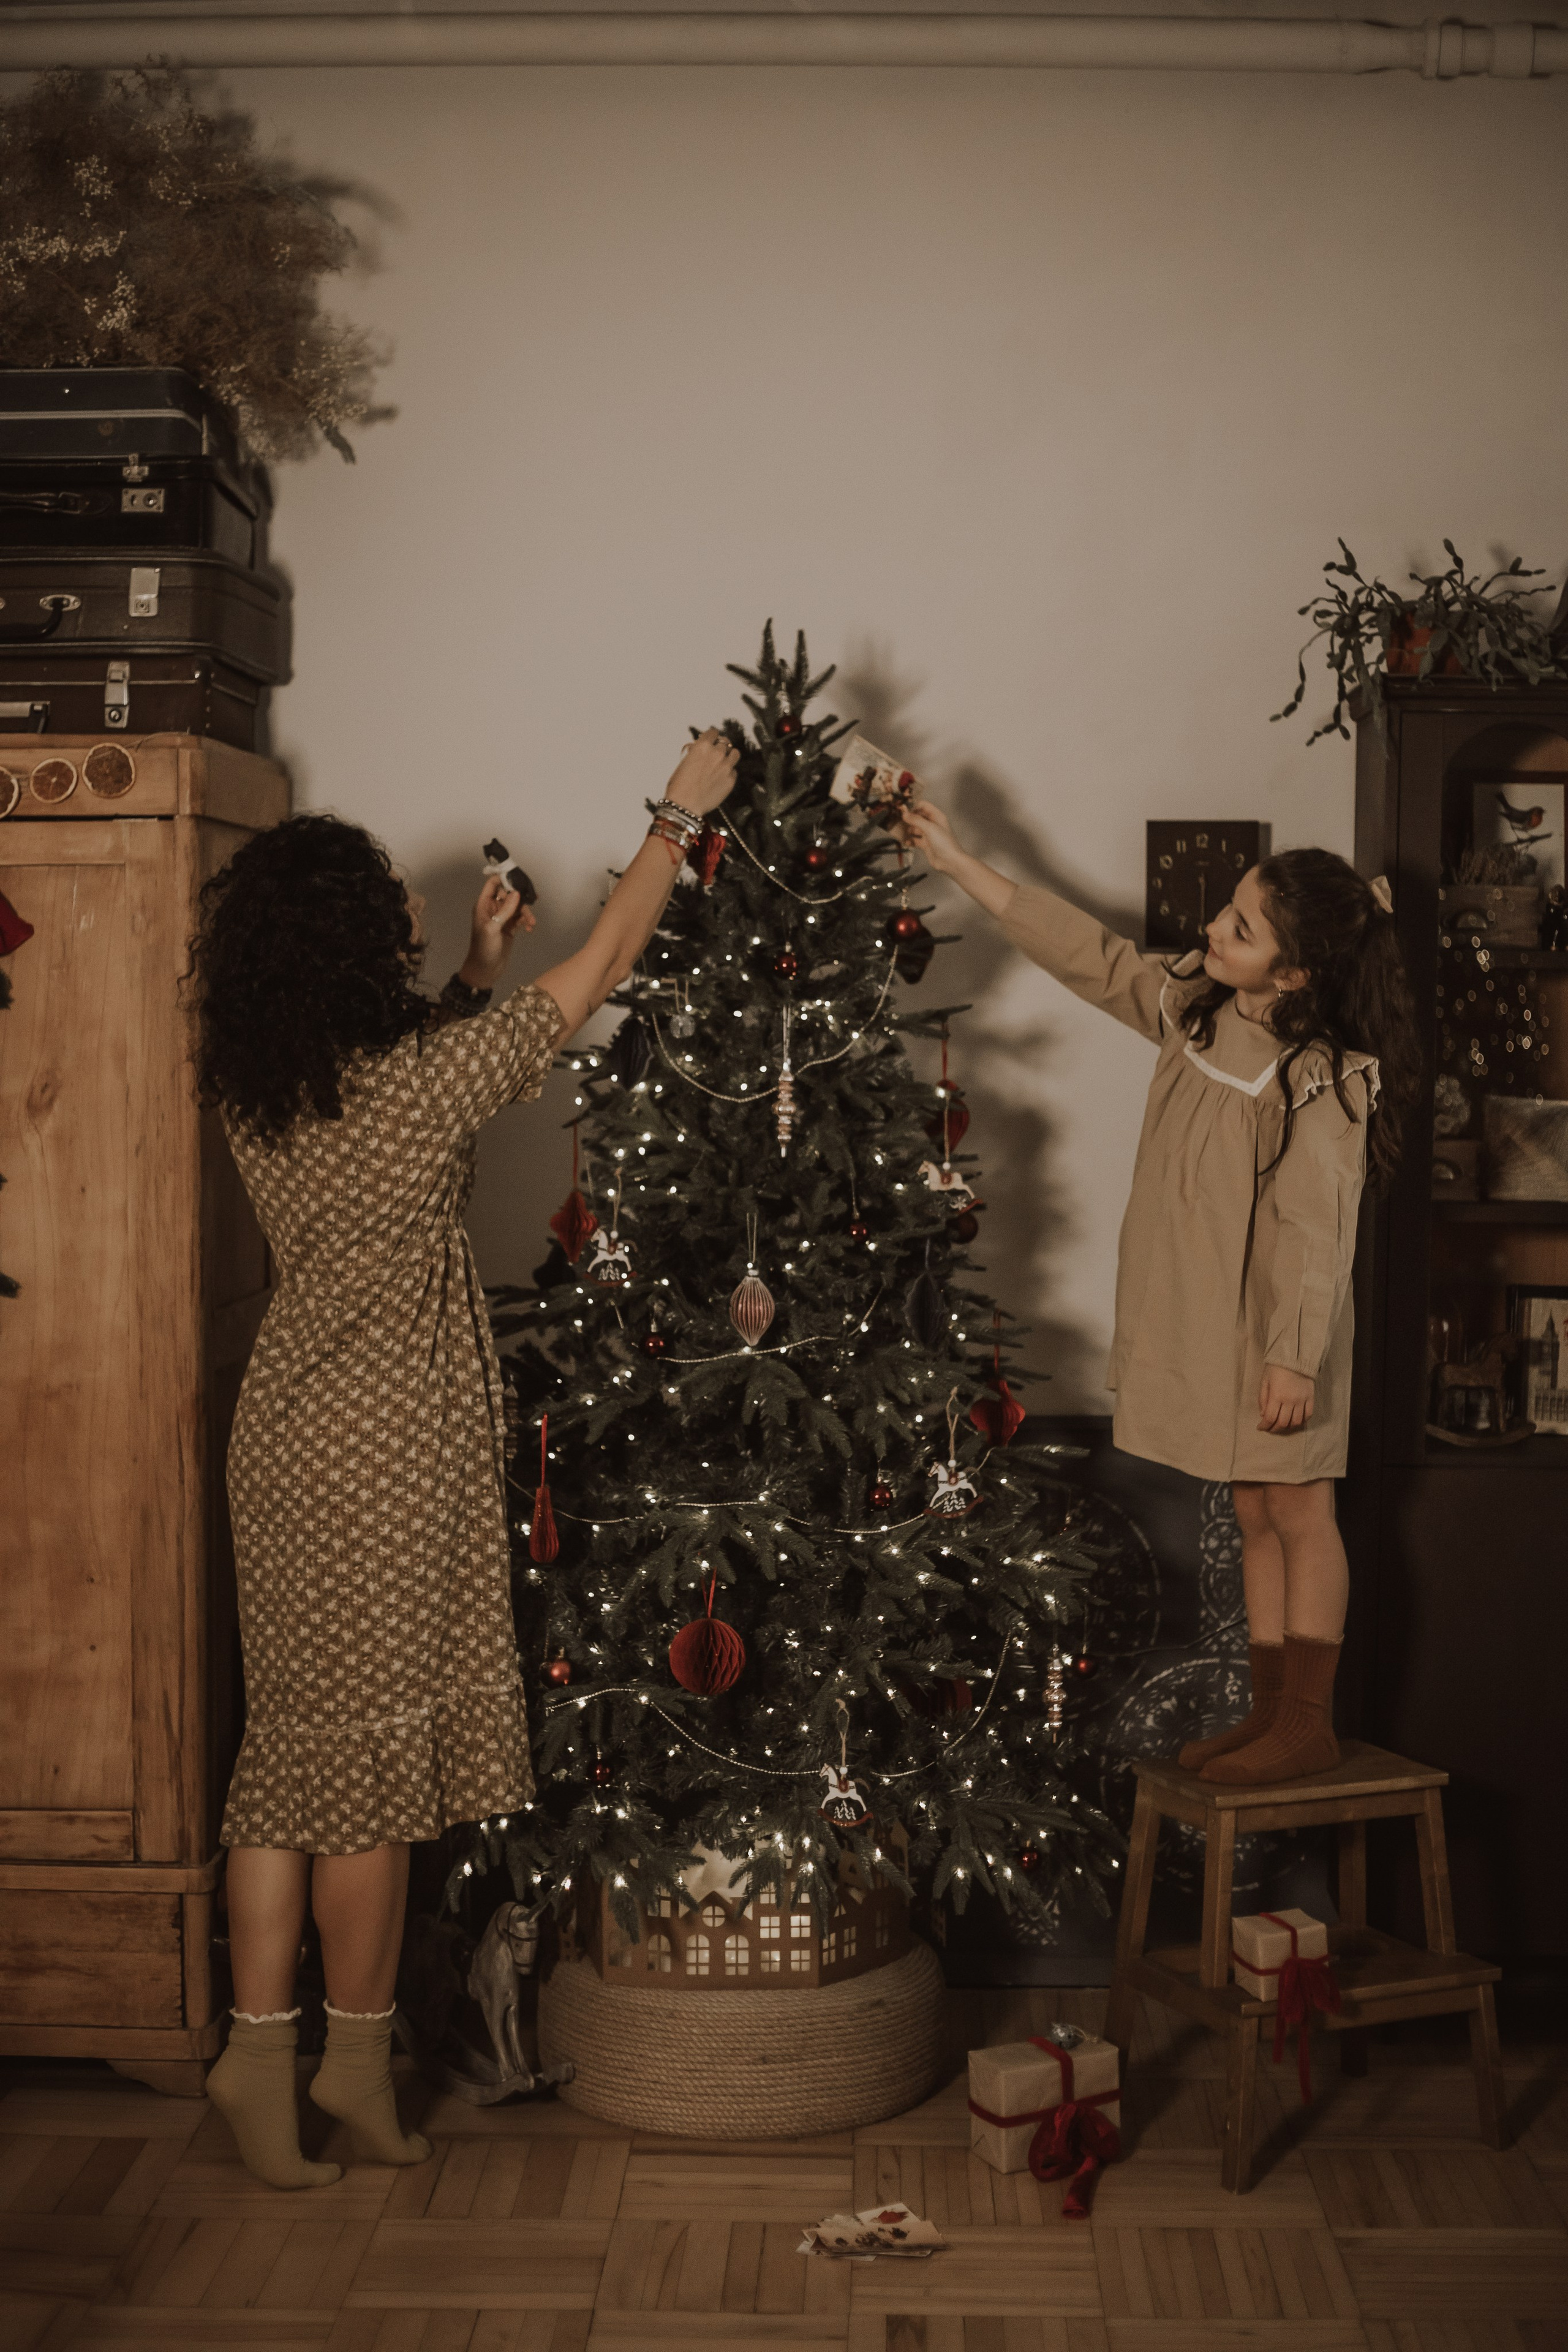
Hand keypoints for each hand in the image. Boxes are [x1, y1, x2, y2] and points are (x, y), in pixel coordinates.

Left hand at [460, 872, 534, 990]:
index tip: (519, 879)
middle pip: (509, 893)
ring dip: (526, 912)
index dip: (504, 878)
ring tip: (531, 922)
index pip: (493, 884)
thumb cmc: (483, 949)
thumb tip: (516, 893)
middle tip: (533, 899)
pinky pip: (520, 919)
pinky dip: (526, 921)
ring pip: (517, 906)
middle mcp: (493, 909)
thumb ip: (504, 910)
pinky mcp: (510, 928)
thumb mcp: (492, 928)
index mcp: (484, 905)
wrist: (485, 971)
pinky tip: (530, 928)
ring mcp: (502, 918)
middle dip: (521, 897)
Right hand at [664, 727, 737, 817]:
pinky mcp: (731, 780)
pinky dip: (729, 773)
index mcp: (702, 746)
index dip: (712, 736)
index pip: (713, 732)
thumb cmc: (679, 785)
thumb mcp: (684, 761)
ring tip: (724, 762)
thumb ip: (695, 752)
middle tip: (716, 753)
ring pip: (735, 754)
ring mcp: (726, 767)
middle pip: (725, 743)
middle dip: (720, 747)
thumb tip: (700, 749)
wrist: (685, 805)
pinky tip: (721, 778)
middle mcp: (717, 754)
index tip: (712, 739)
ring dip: (729, 756)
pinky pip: (734, 771)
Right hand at [898, 799, 964, 875]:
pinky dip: (910, 841)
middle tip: (898, 820)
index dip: (914, 807)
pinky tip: (906, 842)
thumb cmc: (944, 843)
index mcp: (936, 816)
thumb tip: (904, 814)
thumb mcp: (930, 828)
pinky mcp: (925, 844)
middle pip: (918, 817)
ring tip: (900, 831)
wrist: (950, 861)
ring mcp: (929, 834)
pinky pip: (915, 840)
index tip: (904, 810)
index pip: (923, 806)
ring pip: (915, 829)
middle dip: (909, 818)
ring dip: (908, 830)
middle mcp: (933, 824)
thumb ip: (916, 820)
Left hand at [1257, 1364, 1314, 1433]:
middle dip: (1274, 1429)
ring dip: (1288, 1427)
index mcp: (1277, 1395)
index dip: (1264, 1426)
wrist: (1295, 1356)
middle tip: (1270, 1429)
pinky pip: (1308, 1415)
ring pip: (1296, 1422)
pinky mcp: (1311, 1398)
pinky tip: (1295, 1420)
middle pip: (1283, 1423)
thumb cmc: (1276, 1368)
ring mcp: (1302, 1400)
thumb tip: (1263, 1415)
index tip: (1260, 1428)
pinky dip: (1302, 1421)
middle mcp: (1290, 1400)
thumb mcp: (1264, 1381)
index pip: (1270, 1418)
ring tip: (1282, 1426)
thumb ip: (1263, 1399)